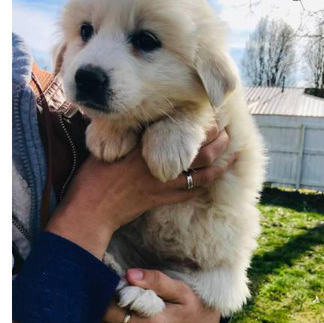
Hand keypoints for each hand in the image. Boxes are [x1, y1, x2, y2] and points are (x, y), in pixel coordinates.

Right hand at [47, 121, 234, 258]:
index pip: (182, 131)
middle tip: (227, 131)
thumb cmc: (93, 176)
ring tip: (232, 153)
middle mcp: (161, 165)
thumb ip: (128, 133)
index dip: (198, 123)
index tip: (208, 112)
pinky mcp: (163, 200)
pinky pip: (193, 192)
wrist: (90, 210)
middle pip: (200, 152)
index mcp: (147, 147)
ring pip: (203, 174)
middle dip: (217, 141)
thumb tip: (143, 121)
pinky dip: (206, 183)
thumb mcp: (109, 145)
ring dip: (220, 162)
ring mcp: (165, 185)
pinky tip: (214, 177)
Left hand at [93, 269, 220, 322]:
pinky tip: (110, 311)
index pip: (111, 312)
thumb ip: (155, 281)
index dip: (100, 295)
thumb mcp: (180, 289)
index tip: (96, 279)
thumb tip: (128, 274)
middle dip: (95, 307)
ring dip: (99, 319)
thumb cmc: (193, 305)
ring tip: (101, 298)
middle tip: (93, 287)